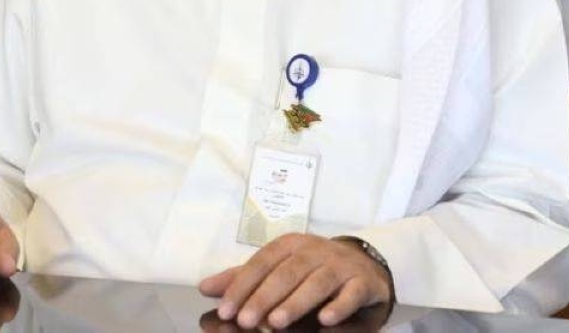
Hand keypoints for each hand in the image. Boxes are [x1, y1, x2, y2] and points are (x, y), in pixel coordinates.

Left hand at [198, 234, 392, 329]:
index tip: (225, 310)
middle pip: (287, 272)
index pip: (262, 262)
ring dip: (296, 301)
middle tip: (246, 320)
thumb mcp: (278, 268)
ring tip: (276, 322)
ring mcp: (340, 265)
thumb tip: (205, 288)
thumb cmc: (312, 268)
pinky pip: (352, 293)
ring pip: (318, 282)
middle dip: (265, 297)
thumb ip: (244, 279)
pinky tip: (326, 320)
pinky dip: (339, 306)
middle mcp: (315, 251)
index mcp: (290, 245)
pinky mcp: (363, 282)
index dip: (242, 285)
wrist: (363, 264)